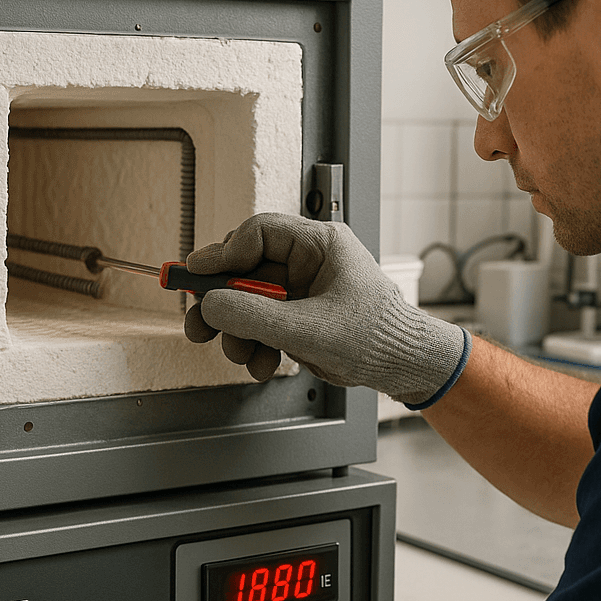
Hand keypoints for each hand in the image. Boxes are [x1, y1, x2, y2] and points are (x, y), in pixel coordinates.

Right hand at [184, 213, 468, 402]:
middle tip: (200, 325)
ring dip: (238, 333)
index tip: (197, 276)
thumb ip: (254, 315)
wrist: (402, 367)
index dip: (223, 255)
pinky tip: (262, 365)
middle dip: (223, 303)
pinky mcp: (299, 318)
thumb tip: (210, 305)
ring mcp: (302, 291)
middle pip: (245, 270)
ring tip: (241, 356)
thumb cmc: (377, 335)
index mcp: (319, 244)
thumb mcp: (308, 327)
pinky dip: (255, 347)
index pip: (257, 234)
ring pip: (248, 302)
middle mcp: (308, 262)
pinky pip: (262, 326)